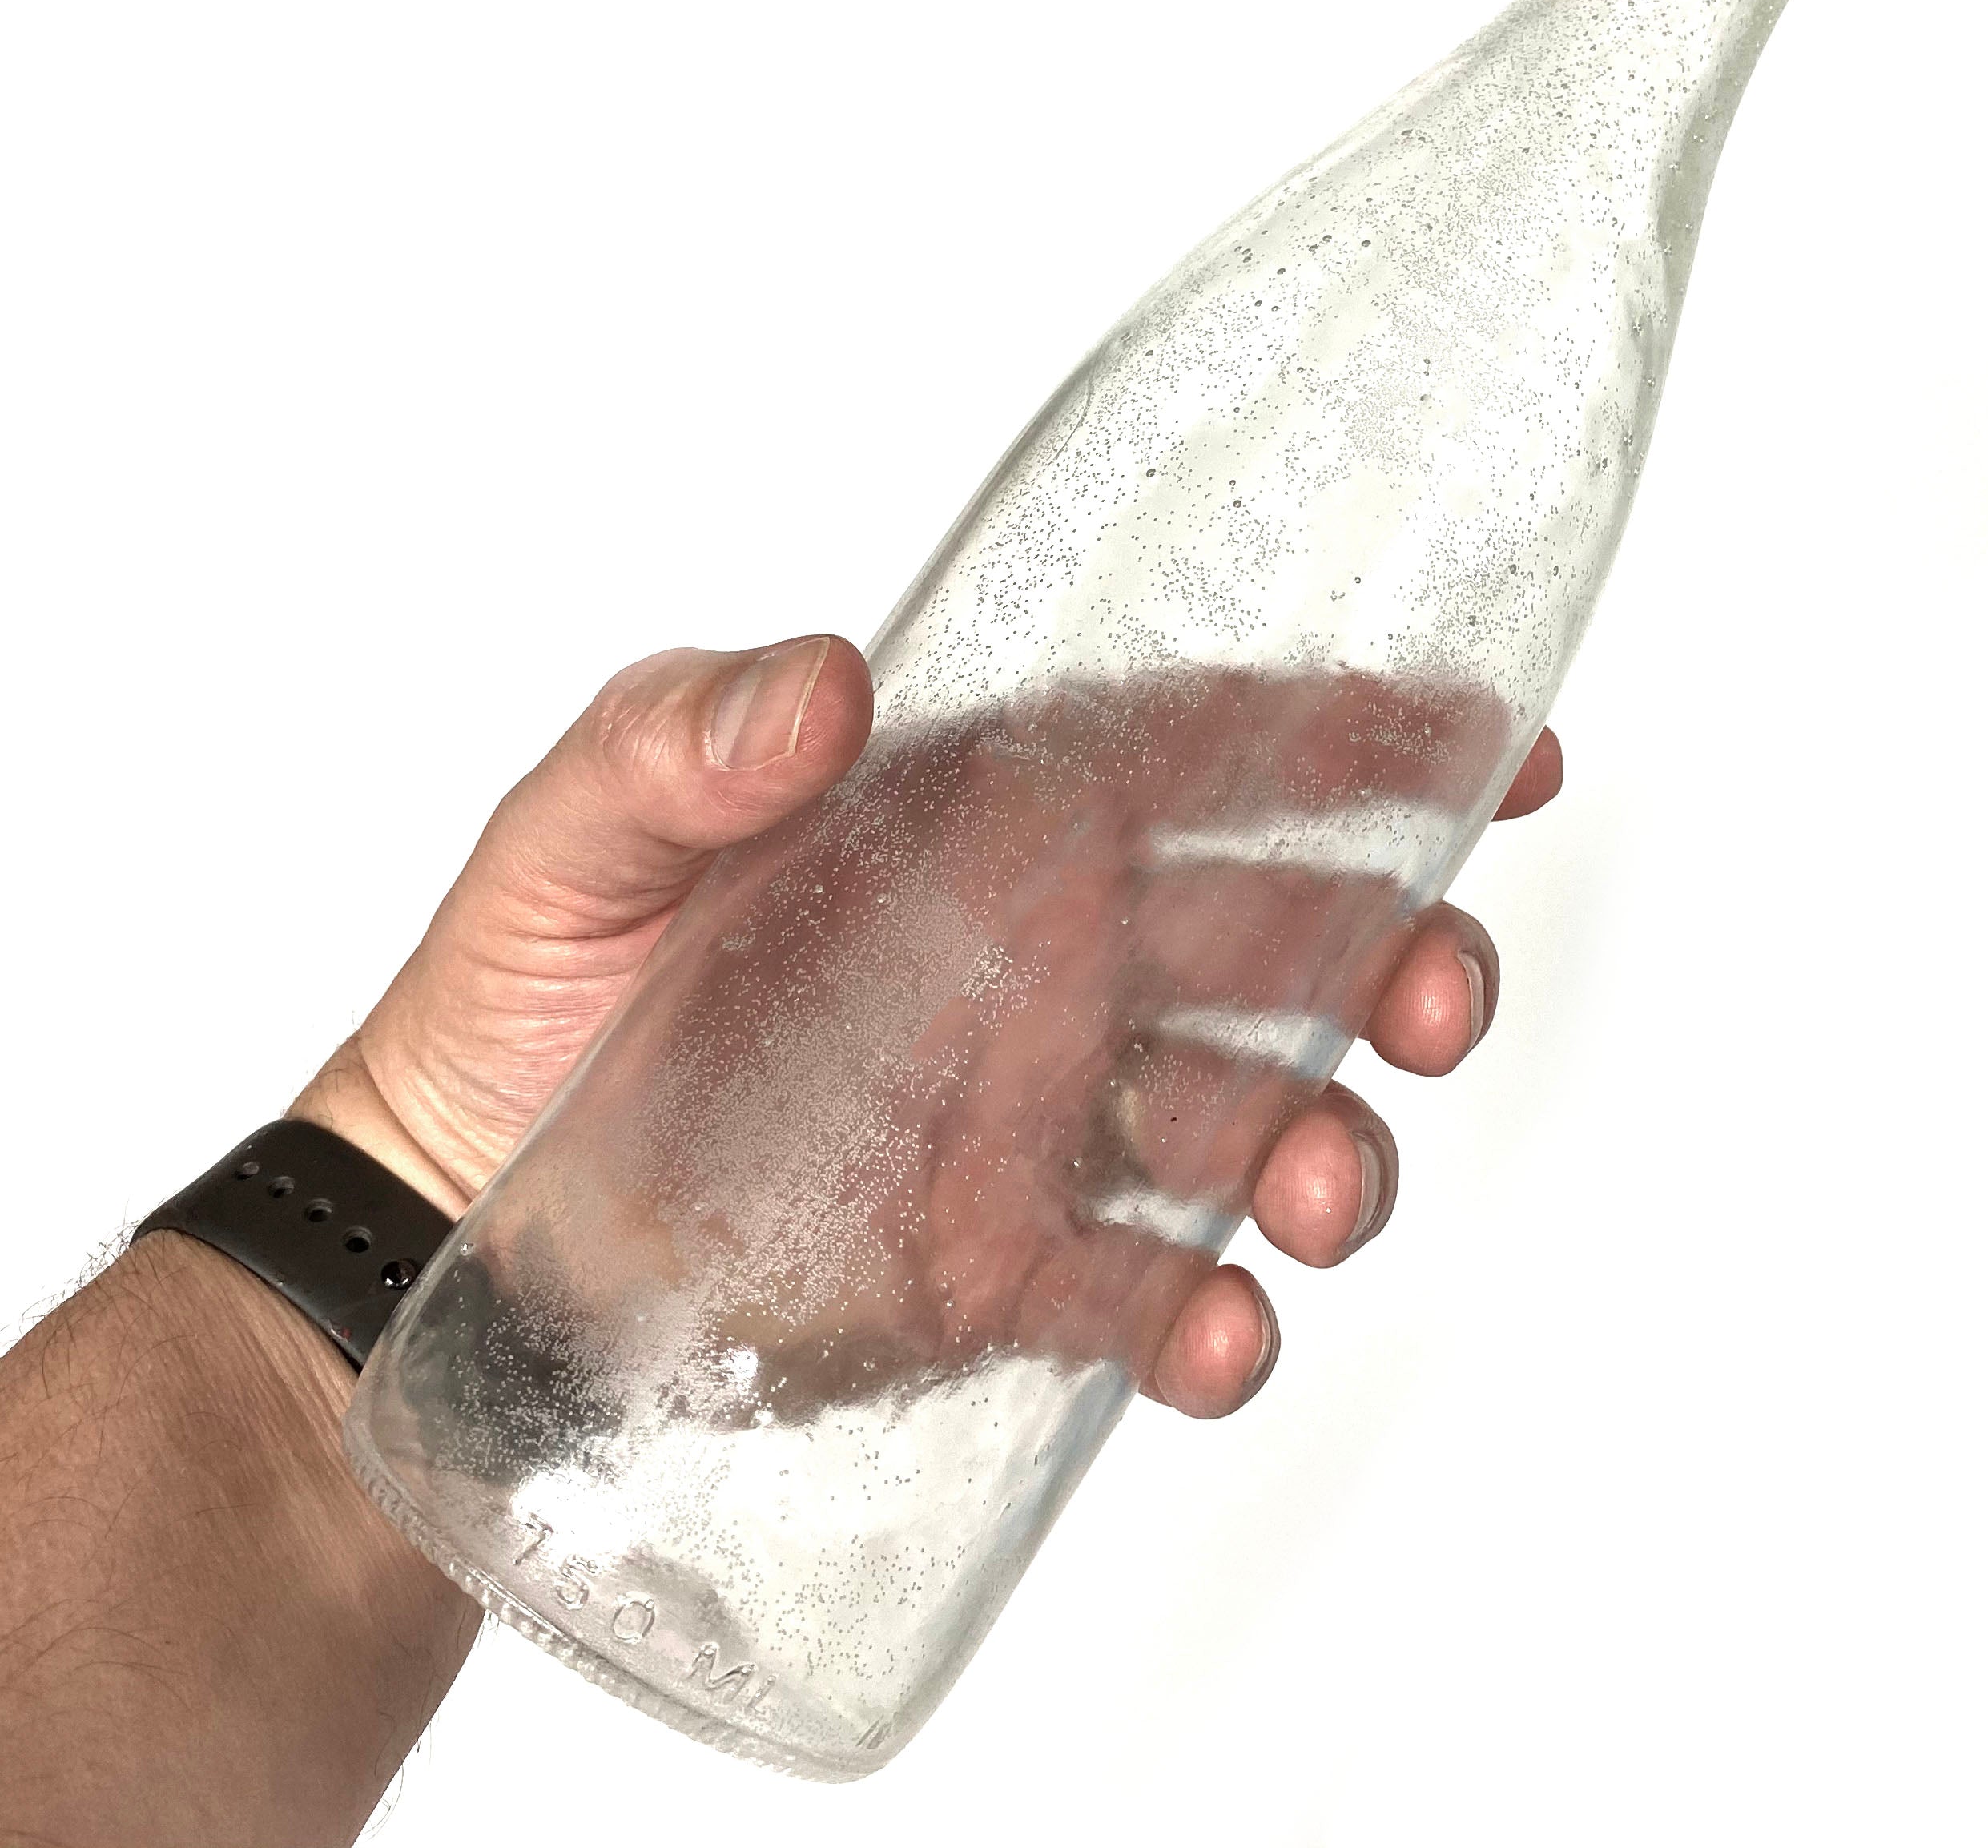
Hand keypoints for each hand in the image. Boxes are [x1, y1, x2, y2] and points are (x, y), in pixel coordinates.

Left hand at [298, 633, 1561, 1417]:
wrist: (451, 1222)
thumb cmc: (521, 990)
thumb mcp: (573, 832)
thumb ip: (680, 740)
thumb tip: (822, 687)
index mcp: (981, 821)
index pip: (1204, 753)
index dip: (1363, 743)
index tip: (1503, 749)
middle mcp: (1045, 960)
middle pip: (1279, 941)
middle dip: (1395, 958)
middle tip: (1438, 996)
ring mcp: (1037, 1119)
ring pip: (1247, 1119)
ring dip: (1326, 1148)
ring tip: (1319, 1193)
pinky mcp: (1000, 1266)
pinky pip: (1146, 1289)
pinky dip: (1208, 1317)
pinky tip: (1219, 1332)